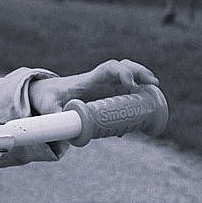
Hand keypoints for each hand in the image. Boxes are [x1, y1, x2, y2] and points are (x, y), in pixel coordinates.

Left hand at [29, 59, 158, 116]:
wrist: (46, 94)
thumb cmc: (48, 97)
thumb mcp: (48, 107)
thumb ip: (55, 117)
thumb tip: (62, 134)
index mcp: (88, 79)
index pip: (109, 69)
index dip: (122, 73)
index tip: (130, 85)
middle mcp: (99, 79)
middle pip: (124, 68)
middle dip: (140, 72)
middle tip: (153, 84)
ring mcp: (105, 86)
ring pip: (129, 78)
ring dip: (143, 83)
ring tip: (155, 93)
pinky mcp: (107, 95)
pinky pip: (126, 92)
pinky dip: (137, 98)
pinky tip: (142, 112)